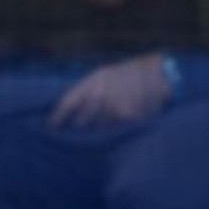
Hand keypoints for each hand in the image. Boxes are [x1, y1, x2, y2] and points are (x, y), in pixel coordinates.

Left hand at [50, 54, 169, 129]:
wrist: (157, 75)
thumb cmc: (128, 74)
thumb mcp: (104, 75)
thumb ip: (87, 91)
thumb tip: (70, 112)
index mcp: (92, 82)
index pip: (67, 103)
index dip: (57, 117)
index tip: (50, 128)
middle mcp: (100, 96)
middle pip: (81, 123)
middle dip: (83, 126)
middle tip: (86, 128)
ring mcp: (113, 109)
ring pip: (99, 130)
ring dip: (101, 130)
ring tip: (109, 126)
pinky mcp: (127, 120)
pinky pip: (115, 133)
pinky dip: (116, 132)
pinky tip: (121, 126)